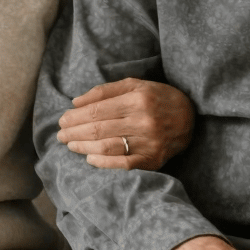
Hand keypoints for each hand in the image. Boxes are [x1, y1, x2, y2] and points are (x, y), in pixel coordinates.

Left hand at [56, 77, 193, 169]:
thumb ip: (105, 91)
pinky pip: (123, 164)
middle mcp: (143, 121)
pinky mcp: (153, 160)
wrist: (190, 117)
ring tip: (70, 144)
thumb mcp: (135, 85)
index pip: (98, 110)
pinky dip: (103, 163)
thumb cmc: (157, 97)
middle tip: (60, 134)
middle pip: (99, 129)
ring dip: (84, 147)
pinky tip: (89, 159)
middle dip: (75, 132)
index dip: (76, 117)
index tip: (62, 119)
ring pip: (108, 147)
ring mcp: (149, 143)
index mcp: (138, 99)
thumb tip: (76, 102)